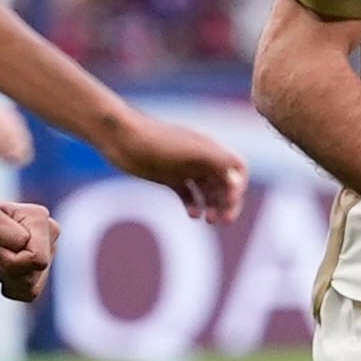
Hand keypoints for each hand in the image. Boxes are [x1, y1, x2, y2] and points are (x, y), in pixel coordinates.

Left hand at [0, 197, 57, 301]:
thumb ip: (6, 230)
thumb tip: (25, 242)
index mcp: (39, 218)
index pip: (37, 258)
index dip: (11, 259)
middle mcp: (49, 233)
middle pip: (37, 272)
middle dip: (10, 269)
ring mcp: (47, 251)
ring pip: (33, 286)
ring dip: (9, 279)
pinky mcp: (39, 269)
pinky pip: (29, 294)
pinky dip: (11, 288)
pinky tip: (2, 270)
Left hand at [102, 114, 247, 222]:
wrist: (122, 139)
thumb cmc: (157, 142)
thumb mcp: (191, 151)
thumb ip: (217, 162)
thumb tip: (237, 183)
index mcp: (210, 148)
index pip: (237, 167)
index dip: (239, 185)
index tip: (230, 201)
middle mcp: (200, 158)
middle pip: (224, 183)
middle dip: (227, 202)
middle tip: (224, 221)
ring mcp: (184, 168)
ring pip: (207, 191)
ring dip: (213, 206)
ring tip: (210, 221)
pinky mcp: (169, 177)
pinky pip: (188, 194)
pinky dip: (193, 205)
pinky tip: (192, 215)